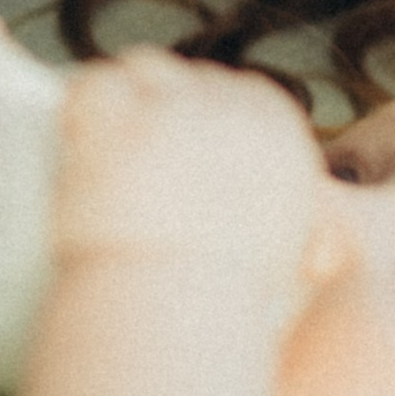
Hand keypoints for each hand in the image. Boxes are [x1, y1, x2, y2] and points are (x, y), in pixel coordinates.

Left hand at [49, 50, 326, 301]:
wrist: (176, 325)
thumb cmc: (225, 311)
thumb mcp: (287, 262)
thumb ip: (296, 226)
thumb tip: (319, 246)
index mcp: (279, 131)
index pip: (231, 92)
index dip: (193, 124)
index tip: (169, 163)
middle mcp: (234, 107)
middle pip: (184, 76)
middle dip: (153, 113)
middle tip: (127, 168)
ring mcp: (175, 106)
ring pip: (138, 70)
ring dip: (116, 108)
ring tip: (101, 162)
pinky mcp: (123, 116)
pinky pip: (91, 83)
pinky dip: (76, 115)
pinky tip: (76, 155)